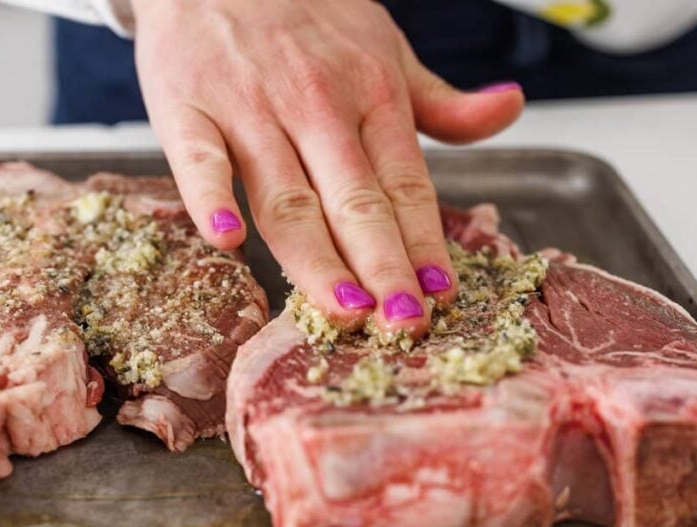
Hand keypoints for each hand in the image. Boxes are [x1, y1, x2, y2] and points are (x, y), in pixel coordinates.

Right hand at [131, 0, 522, 335]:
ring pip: (288, 197)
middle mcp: (317, 107)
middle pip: (354, 202)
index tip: (441, 298)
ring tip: (344, 313)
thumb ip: (439, 99)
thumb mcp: (384, 47)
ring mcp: (251, 110)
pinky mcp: (187, 109)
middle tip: (403, 326)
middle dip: (383, 268)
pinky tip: (228, 240)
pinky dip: (210, 197)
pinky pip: (200, 159)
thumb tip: (509, 109)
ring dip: (317, 258)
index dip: (424, 244)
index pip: (405, 185)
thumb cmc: (303, 15)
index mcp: (371, 95)